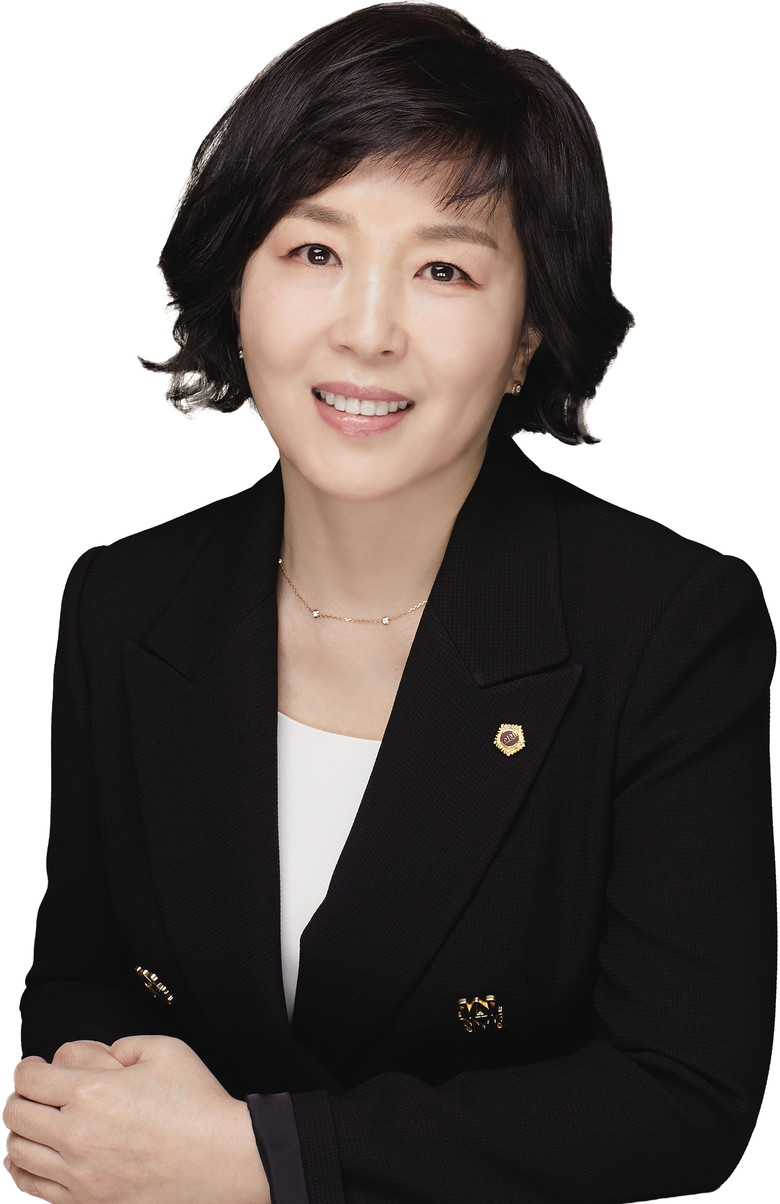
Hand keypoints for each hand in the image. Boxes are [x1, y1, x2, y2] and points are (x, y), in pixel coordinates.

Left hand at [4, 1035, 269, 1202]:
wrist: (221, 1158)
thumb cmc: (198, 1103)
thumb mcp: (164, 1049)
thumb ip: (122, 1045)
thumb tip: (100, 1057)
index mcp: (92, 1092)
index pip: (29, 1078)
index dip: (29, 1067)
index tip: (37, 1066)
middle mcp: (77, 1135)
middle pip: (16, 1114)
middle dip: (22, 1095)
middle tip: (39, 1091)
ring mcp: (79, 1174)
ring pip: (19, 1152)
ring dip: (23, 1131)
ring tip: (41, 1121)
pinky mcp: (88, 1200)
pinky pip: (33, 1187)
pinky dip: (25, 1168)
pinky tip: (39, 1154)